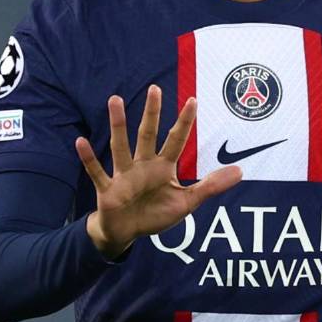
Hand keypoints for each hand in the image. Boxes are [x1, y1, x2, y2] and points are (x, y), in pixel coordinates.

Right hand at [78, 85, 242, 258]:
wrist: (127, 232)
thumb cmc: (155, 213)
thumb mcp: (187, 202)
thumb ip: (211, 186)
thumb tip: (241, 172)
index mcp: (163, 167)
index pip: (176, 140)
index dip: (185, 123)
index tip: (193, 100)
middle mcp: (143, 166)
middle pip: (148, 135)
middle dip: (152, 114)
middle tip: (155, 89)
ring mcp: (124, 176)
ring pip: (120, 147)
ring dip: (118, 125)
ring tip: (115, 100)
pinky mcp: (108, 189)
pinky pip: (97, 172)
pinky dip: (89, 159)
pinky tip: (80, 141)